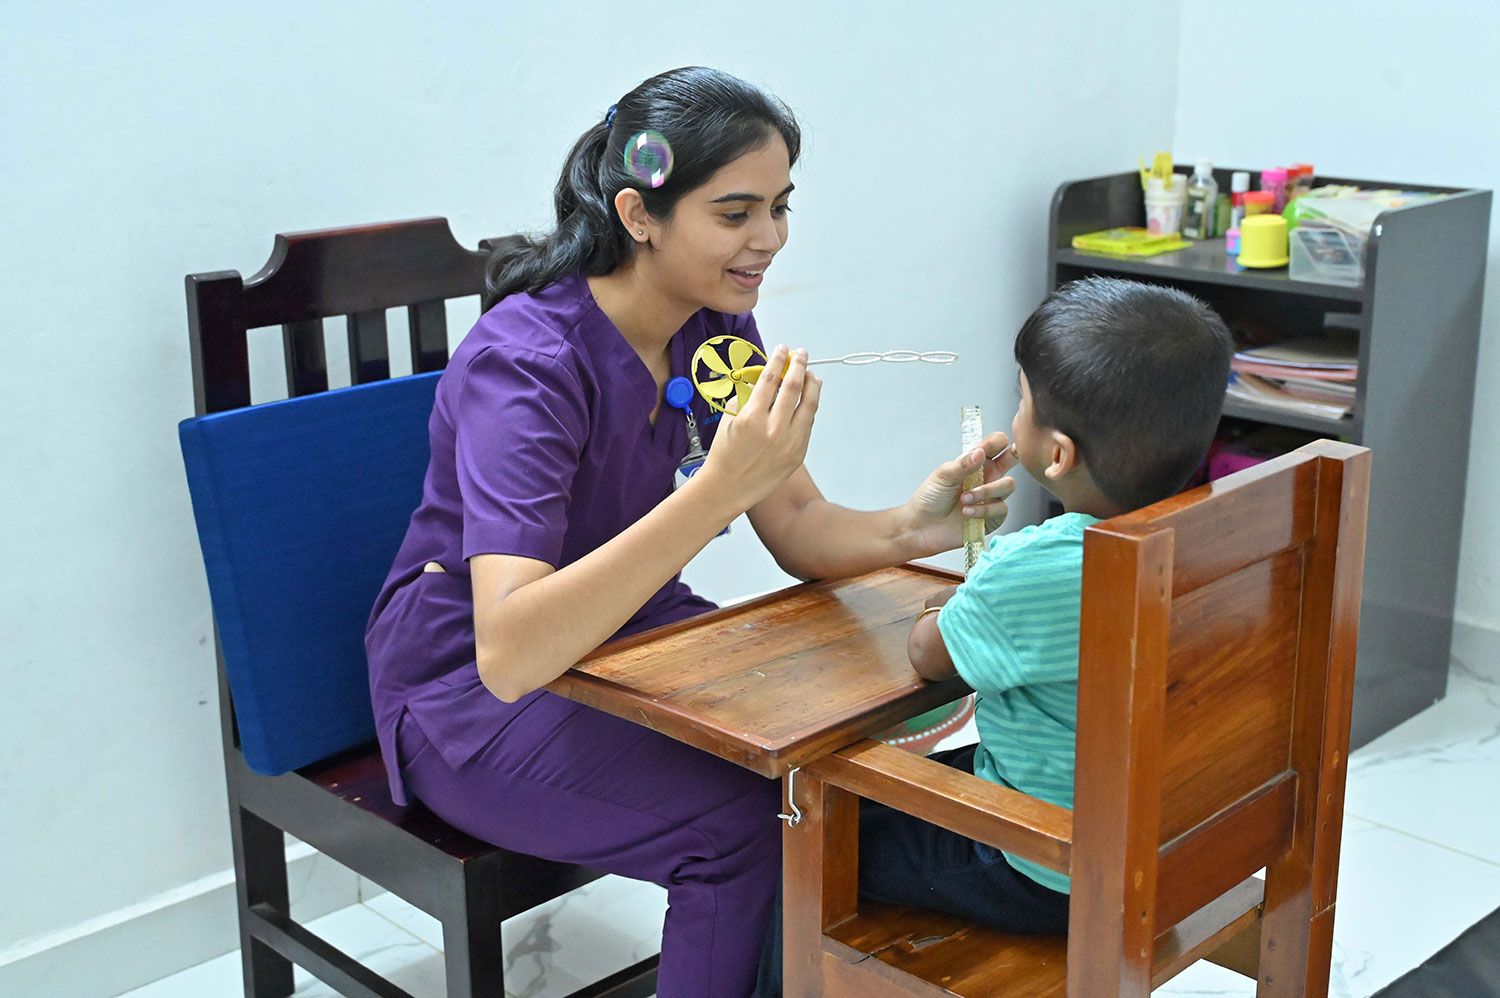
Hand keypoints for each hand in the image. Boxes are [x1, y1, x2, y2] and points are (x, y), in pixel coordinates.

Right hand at [697, 345, 820, 513]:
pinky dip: (810, 407)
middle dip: (799, 365)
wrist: (728, 488)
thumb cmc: (724, 454)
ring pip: (809, 405)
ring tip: (811, 374)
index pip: (770, 378)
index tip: (782, 349)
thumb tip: (767, 380)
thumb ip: (749, 397)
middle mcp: (773, 430)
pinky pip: (807, 424)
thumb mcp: (730, 419)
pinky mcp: (798, 454)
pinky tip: (810, 398)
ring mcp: (789, 443)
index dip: (778, 359)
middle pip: (794, 387)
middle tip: (801, 354)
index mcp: (752, 418)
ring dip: (812, 385)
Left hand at [902, 431, 1017, 556]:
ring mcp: (991, 496)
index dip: (997, 441)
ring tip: (965, 499)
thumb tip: (980, 451)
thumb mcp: (943, 476)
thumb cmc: (930, 498)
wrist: (923, 527)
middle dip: (1015, 455)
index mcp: (975, 462)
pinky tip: (967, 512)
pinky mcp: (993, 516)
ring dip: (986, 491)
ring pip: (1008, 485)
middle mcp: (987, 477)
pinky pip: (1001, 509)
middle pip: (1012, 459)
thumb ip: (963, 464)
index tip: (989, 446)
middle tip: (1008, 457)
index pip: (995, 444)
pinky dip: (983, 511)